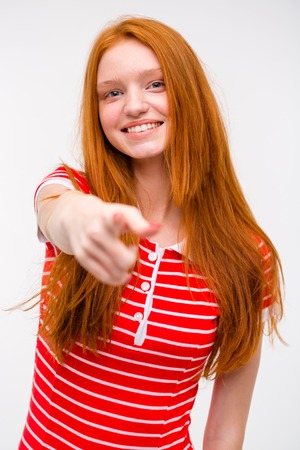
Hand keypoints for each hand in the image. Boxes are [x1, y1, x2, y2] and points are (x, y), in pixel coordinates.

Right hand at [38, 189, 159, 284]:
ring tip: (122, 254)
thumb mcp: (126, 213)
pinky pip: (105, 277)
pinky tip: (121, 271)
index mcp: (108, 216)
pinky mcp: (81, 257)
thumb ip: (141, 223)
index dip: (117, 218)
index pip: (112, 217)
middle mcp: (95, 230)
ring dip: (125, 267)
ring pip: (116, 271)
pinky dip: (117, 279)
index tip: (117, 216)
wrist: (75, 216)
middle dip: (132, 258)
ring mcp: (87, 245)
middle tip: (131, 248)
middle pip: (124, 260)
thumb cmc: (109, 215)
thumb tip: (159, 228)